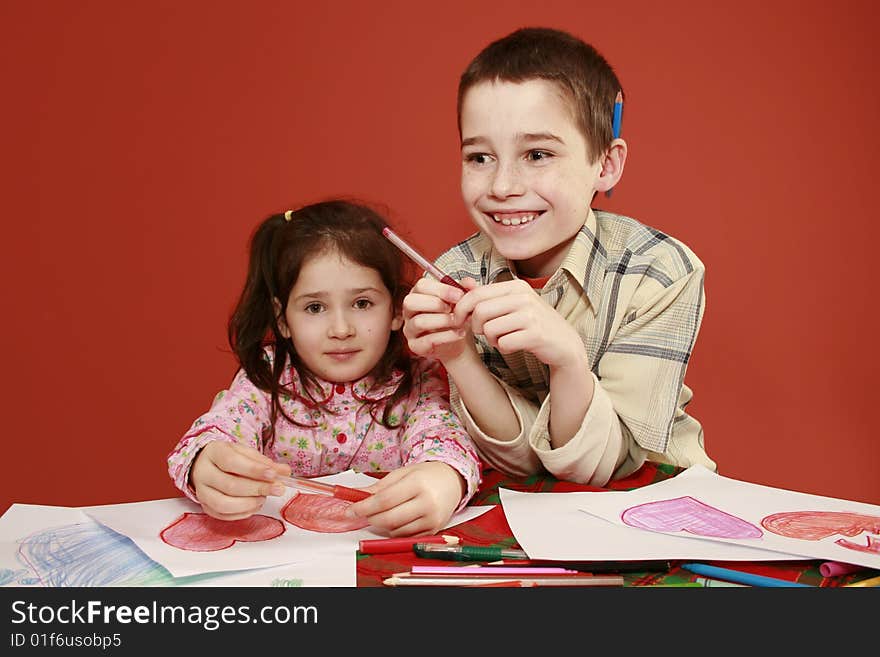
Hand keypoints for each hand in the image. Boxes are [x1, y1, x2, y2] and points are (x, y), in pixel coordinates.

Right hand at [190, 441, 290, 520]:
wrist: (207, 465)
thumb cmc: (230, 458)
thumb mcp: (246, 453)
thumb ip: (264, 462)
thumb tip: (284, 472)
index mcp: (213, 453)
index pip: (232, 462)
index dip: (254, 470)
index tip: (273, 474)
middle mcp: (203, 473)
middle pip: (230, 485)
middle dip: (258, 489)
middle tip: (278, 489)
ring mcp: (201, 492)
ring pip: (224, 504)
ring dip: (250, 503)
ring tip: (264, 497)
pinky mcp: (205, 507)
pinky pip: (223, 515)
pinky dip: (243, 513)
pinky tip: (255, 505)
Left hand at [345, 461, 465, 535]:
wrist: (453, 481)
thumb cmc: (426, 475)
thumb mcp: (402, 474)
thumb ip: (378, 487)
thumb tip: (356, 497)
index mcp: (417, 483)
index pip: (384, 500)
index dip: (364, 507)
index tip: (350, 510)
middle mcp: (427, 502)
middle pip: (389, 519)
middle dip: (370, 518)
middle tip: (362, 513)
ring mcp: (432, 518)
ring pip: (396, 530)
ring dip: (382, 525)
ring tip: (383, 512)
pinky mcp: (434, 530)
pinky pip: (406, 536)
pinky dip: (395, 530)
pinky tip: (396, 519)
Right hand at [402, 277, 478, 364]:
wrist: (459, 344)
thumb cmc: (455, 320)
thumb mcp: (461, 302)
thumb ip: (465, 290)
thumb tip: (469, 282)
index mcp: (418, 295)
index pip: (421, 286)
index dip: (440, 289)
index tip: (459, 295)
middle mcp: (410, 312)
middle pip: (410, 302)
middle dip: (435, 303)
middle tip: (453, 309)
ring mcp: (410, 329)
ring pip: (419, 321)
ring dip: (442, 320)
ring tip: (458, 322)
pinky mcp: (415, 346)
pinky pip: (427, 340)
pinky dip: (446, 336)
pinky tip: (459, 333)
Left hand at [453, 279, 582, 368]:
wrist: (564, 344)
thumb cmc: (534, 324)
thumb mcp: (513, 304)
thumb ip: (488, 294)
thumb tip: (464, 282)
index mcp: (516, 286)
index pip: (476, 294)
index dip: (461, 309)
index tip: (459, 320)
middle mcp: (524, 297)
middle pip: (480, 311)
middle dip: (476, 326)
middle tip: (484, 332)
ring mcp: (531, 315)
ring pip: (489, 329)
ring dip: (491, 339)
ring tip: (504, 338)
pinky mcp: (535, 334)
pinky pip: (503, 343)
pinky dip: (504, 348)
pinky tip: (514, 345)